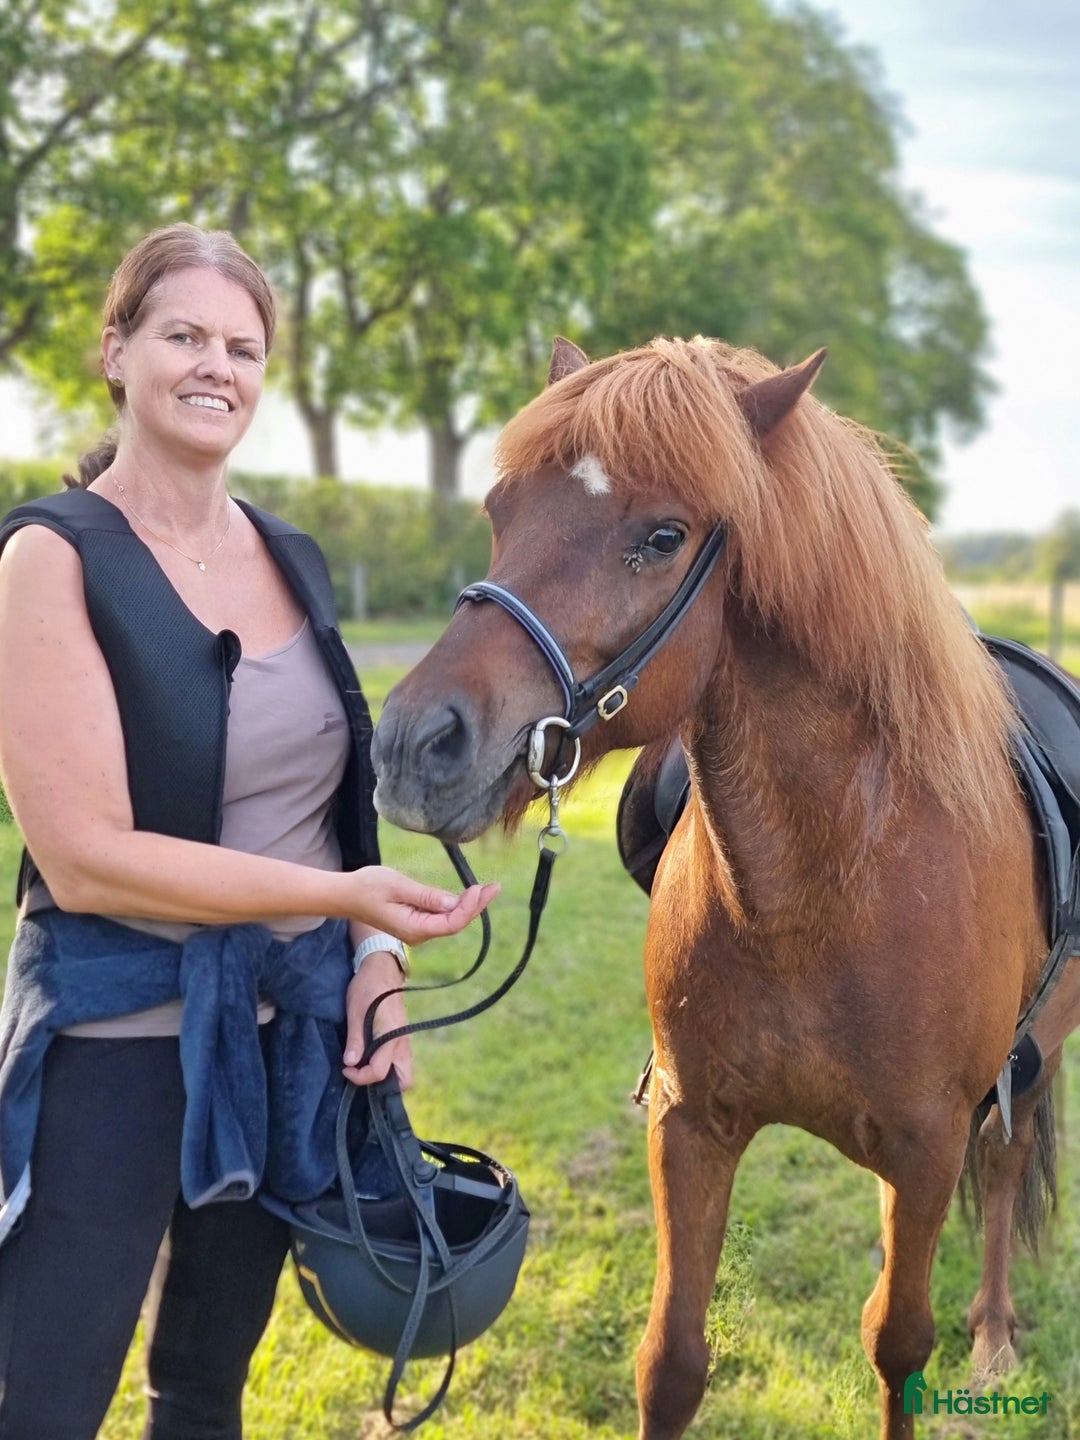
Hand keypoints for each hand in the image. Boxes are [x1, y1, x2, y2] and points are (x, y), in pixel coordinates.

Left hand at [342, 951, 412, 1087]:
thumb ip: (355, 1039)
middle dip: (385, 1087)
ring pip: (404, 1071)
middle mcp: (403, 1041)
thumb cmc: (368, 986)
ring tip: (364, 1066)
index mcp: (391, 1036)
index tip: (346, 1068)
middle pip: (405, 1080)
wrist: (382, 967)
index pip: (379, 1072)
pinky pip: (400, 1060)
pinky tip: (371, 1056)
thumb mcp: (355, 1011)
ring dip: (386, 1075)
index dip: (360, 1077)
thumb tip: (350, 1063)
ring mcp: (405, 1039)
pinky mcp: (402, 1035)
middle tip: (362, 1075)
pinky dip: (389, 1066)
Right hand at [353, 867, 498, 944]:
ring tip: (486, 889)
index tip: (478, 888)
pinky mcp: (415, 922)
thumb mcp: (399, 887)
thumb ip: (426, 896)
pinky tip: (467, 896)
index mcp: (414, 928)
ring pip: (450, 920)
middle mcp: (418, 934)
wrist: (346, 895)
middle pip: (455, 923)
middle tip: (494, 887)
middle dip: (476, 906)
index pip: (452, 923)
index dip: (469, 908)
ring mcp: (417, 930)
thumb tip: (452, 902)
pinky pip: (441, 917)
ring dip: (468, 906)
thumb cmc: (369, 888)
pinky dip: (455, 906)